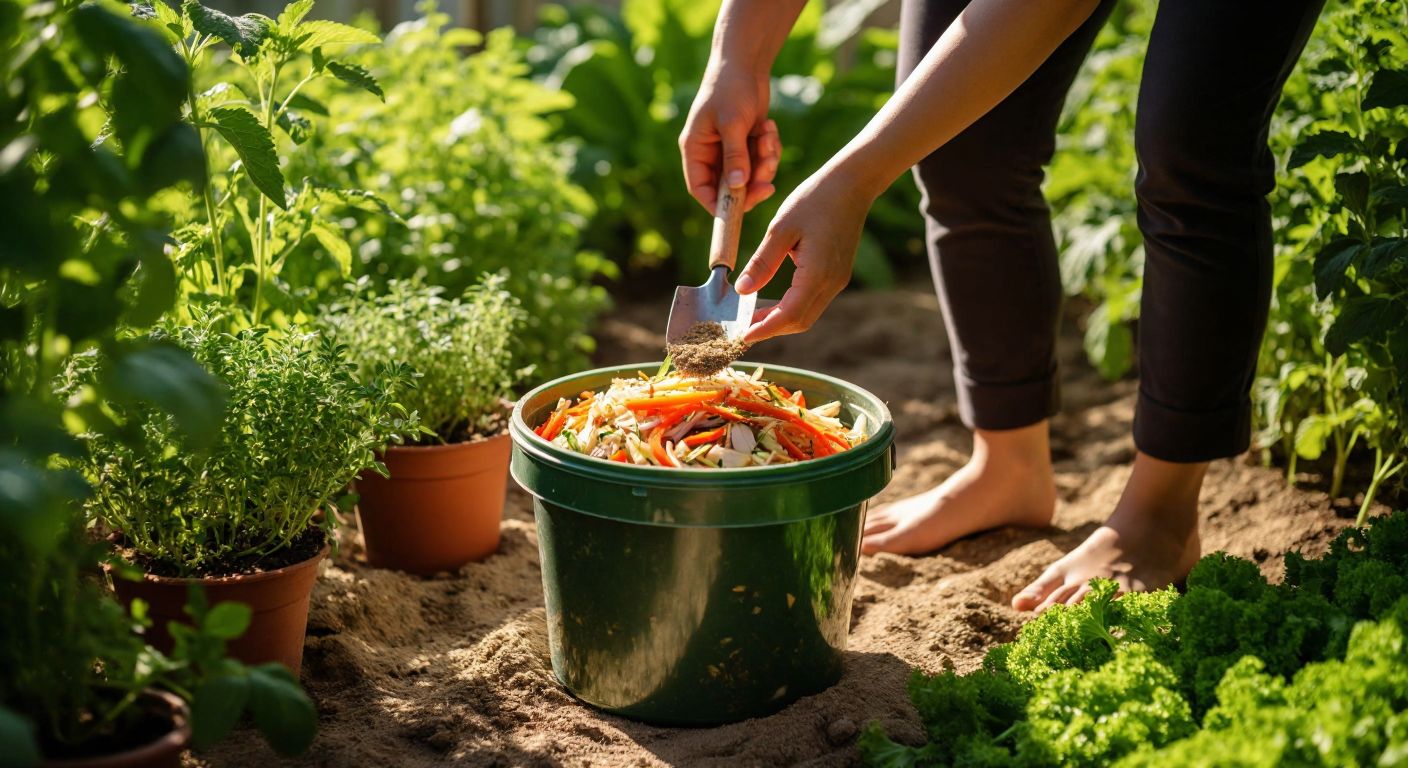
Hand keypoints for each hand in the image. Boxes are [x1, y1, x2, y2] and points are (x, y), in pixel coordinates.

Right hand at [679, 63, 780, 213]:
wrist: (746, 63)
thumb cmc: (730, 88)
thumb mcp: (732, 123)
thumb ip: (735, 156)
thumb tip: (738, 187)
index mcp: (695, 149)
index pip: (700, 188)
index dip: (716, 205)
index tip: (736, 212)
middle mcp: (711, 153)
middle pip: (730, 187)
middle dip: (751, 185)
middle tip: (768, 185)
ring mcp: (730, 149)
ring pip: (750, 175)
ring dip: (765, 163)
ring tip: (768, 135)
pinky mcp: (748, 143)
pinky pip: (762, 161)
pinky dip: (770, 150)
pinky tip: (769, 127)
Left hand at [735, 168, 873, 342]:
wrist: (852, 184)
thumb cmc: (815, 199)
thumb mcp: (781, 228)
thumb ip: (762, 262)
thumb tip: (742, 290)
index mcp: (817, 273)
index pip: (789, 315)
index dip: (764, 329)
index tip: (742, 337)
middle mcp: (831, 283)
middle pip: (799, 321)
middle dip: (770, 328)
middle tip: (742, 328)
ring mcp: (837, 280)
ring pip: (807, 314)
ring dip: (780, 319)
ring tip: (752, 316)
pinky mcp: (837, 274)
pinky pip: (812, 301)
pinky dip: (791, 307)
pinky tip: (772, 301)